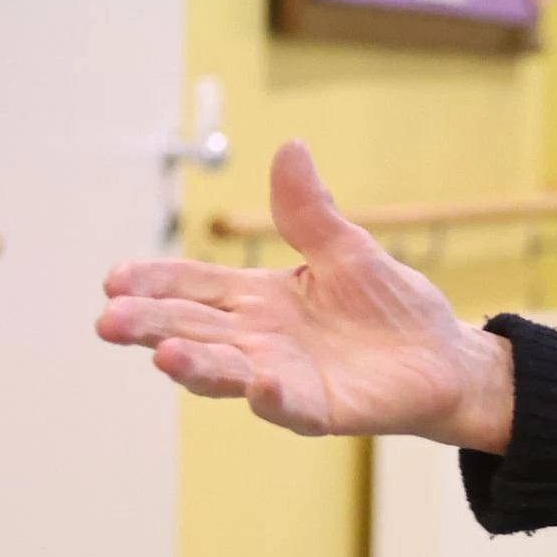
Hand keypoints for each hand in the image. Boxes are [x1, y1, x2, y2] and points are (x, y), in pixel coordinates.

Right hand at [98, 141, 516, 450]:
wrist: (447, 358)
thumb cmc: (391, 307)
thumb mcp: (347, 249)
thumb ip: (309, 212)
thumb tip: (290, 148)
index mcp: (258, 298)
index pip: (193, 286)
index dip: (154, 282)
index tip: (114, 278)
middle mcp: (260, 339)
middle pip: (193, 330)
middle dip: (150, 326)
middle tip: (109, 321)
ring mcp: (286, 376)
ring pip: (227, 371)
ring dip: (196, 365)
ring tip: (164, 355)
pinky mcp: (323, 408)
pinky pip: (291, 405)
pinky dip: (273, 396)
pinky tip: (259, 385)